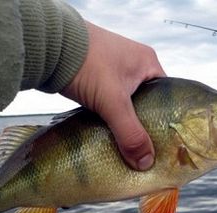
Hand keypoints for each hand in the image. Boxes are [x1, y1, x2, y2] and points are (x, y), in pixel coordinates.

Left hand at [61, 21, 165, 170]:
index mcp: (148, 63)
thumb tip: (146, 162)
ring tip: (127, 145)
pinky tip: (108, 133)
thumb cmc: (87, 64)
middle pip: (147, 104)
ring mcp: (114, 71)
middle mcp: (134, 65)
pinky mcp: (97, 79)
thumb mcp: (113, 101)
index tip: (164, 143)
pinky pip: (110, 103)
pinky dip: (110, 117)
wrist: (49, 46)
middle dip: (143, 125)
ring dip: (124, 123)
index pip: (167, 98)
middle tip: (144, 149)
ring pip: (127, 105)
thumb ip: (130, 133)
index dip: (165, 121)